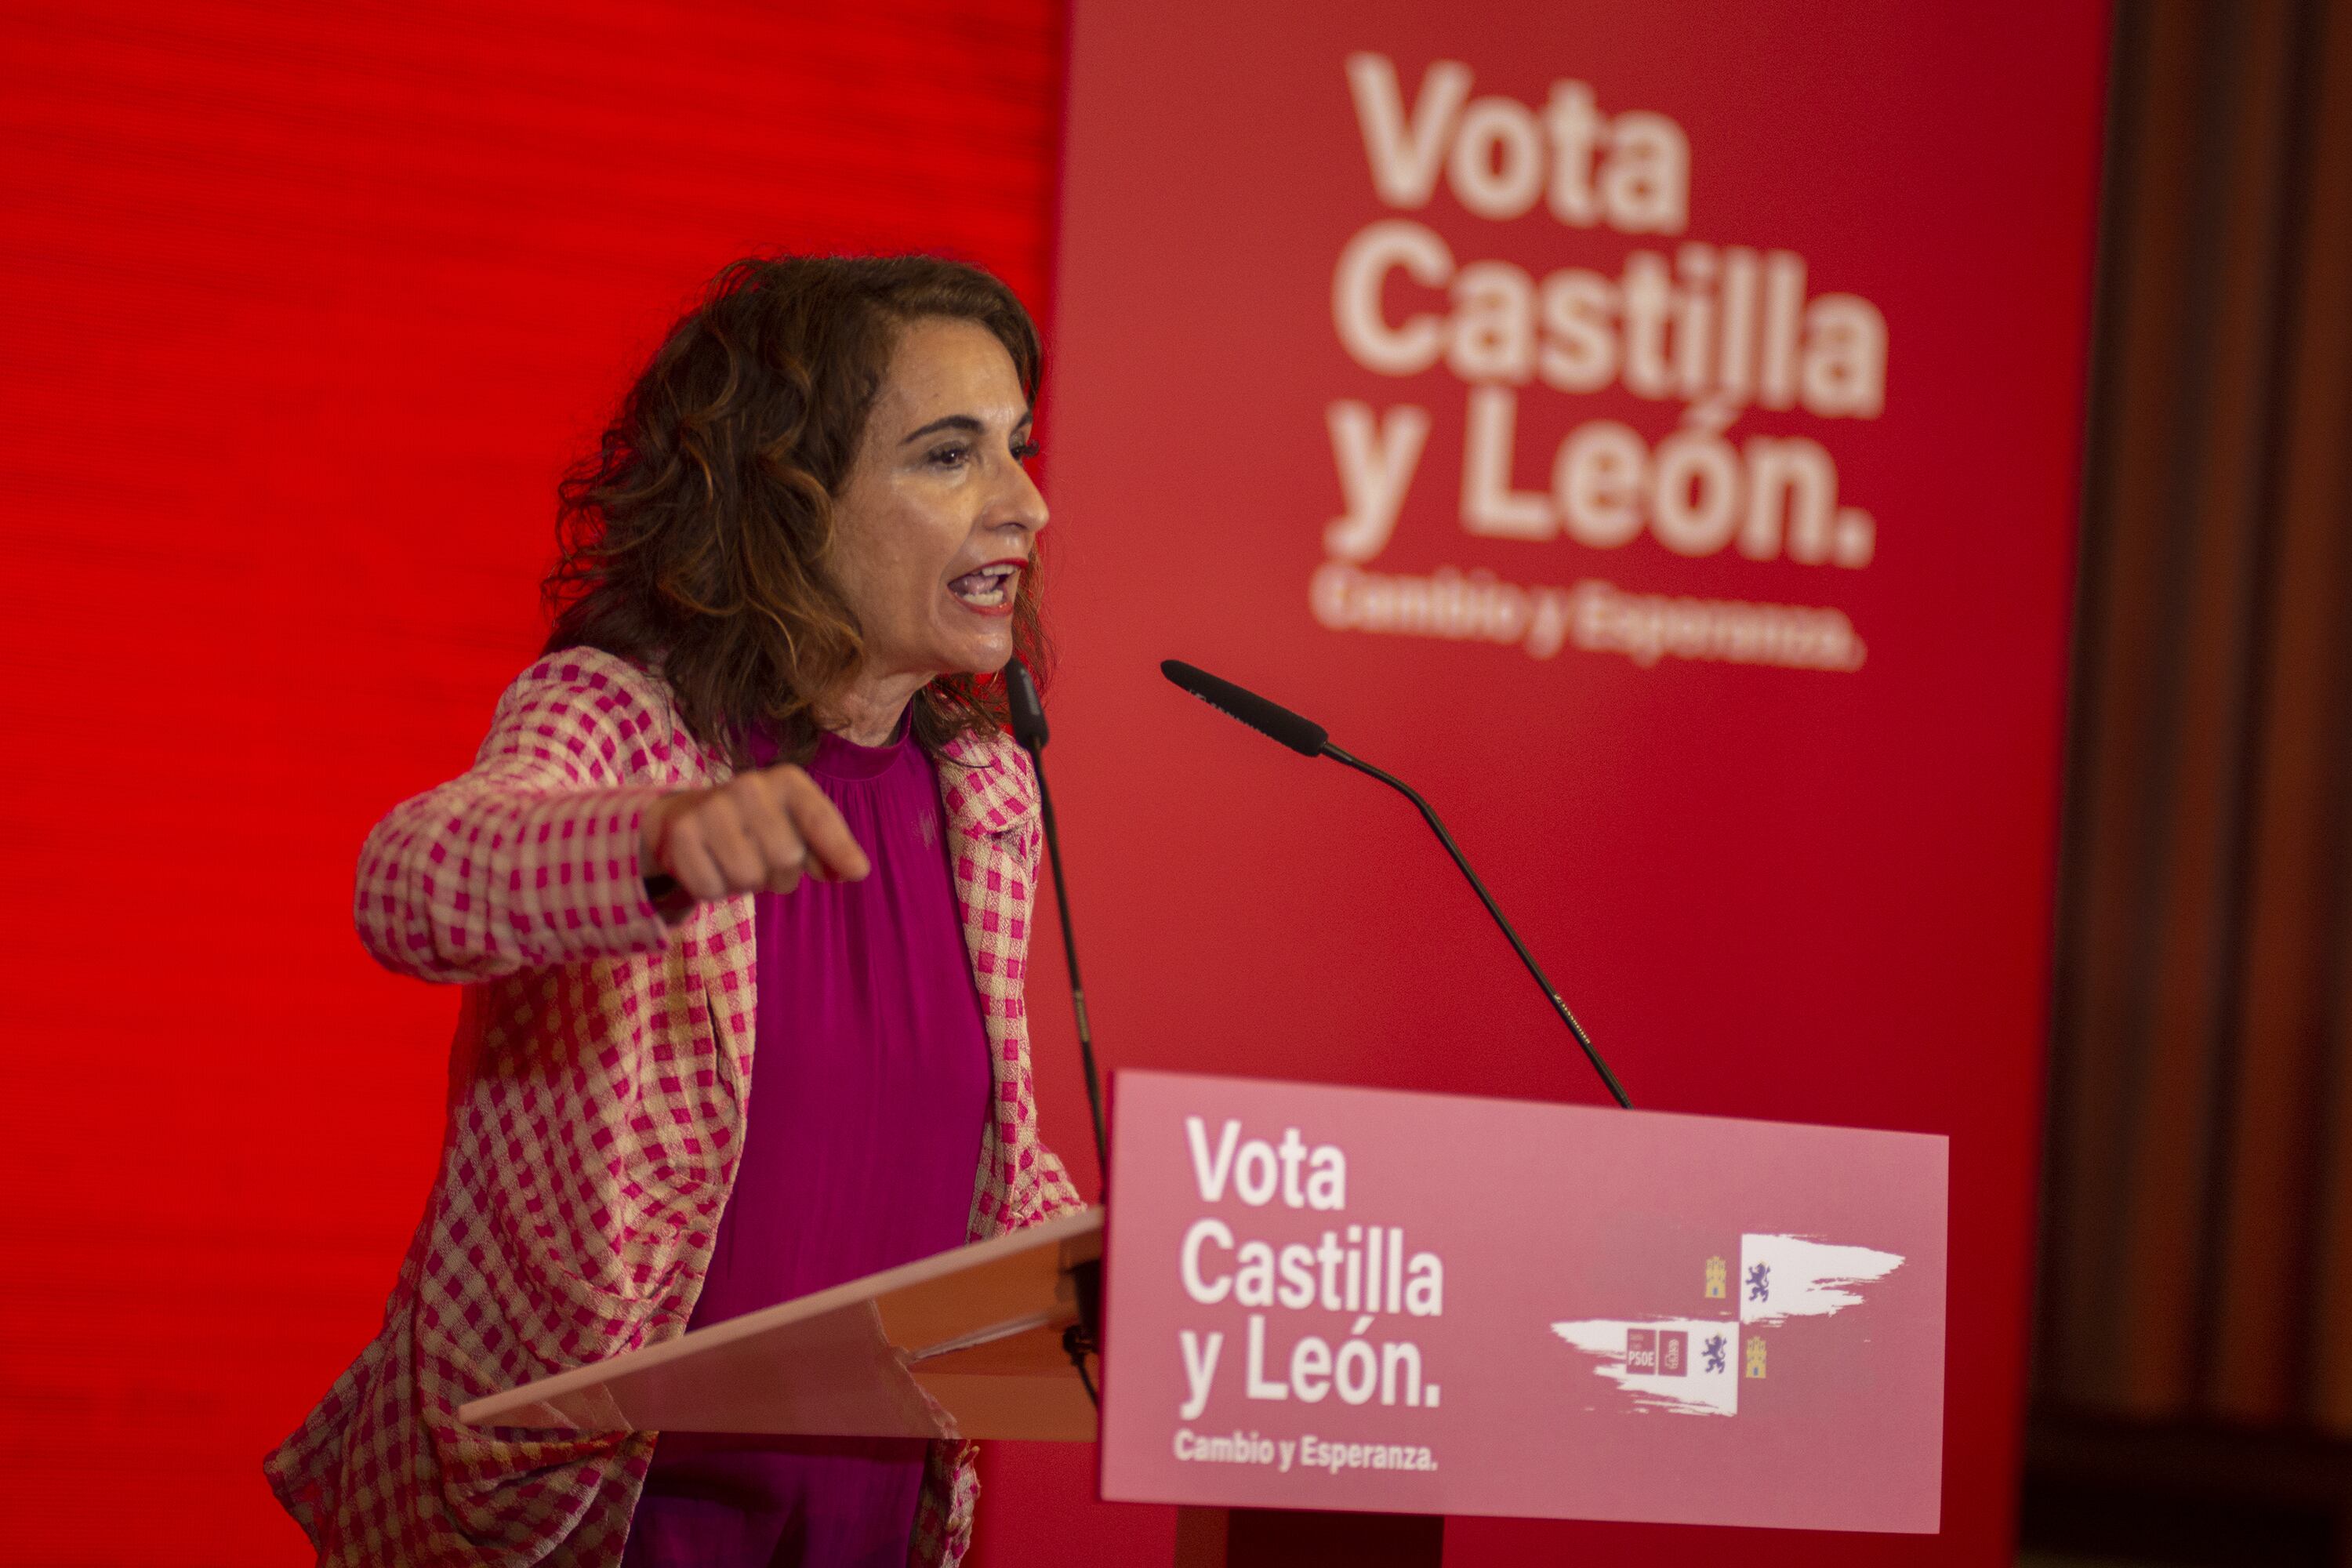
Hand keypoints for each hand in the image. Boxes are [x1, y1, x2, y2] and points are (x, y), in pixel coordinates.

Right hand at [641, 765, 870, 901]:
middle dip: (781, 875)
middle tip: (765, 860)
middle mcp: (749, 786)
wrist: (687, 815)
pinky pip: (712, 889)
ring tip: (737, 861)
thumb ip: (830, 848)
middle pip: (786, 859)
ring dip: (747, 884)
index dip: (839, 848)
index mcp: (786, 781)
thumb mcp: (798, 826)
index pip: (819, 817)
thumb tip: (855, 871)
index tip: (857, 873)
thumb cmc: (759, 825)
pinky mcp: (680, 835)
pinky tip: (711, 865)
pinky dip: (715, 889)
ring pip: (749, 878)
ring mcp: (711, 808)